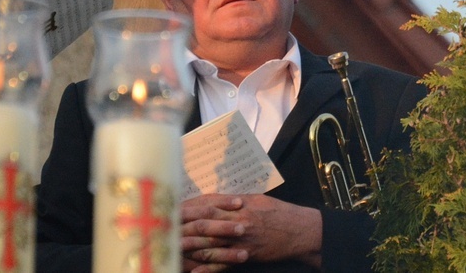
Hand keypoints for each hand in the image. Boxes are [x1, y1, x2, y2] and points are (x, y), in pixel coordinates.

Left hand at [180, 194, 322, 270]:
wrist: (301, 230)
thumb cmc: (278, 212)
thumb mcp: (255, 199)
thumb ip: (232, 200)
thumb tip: (212, 199)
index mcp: (237, 206)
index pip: (206, 205)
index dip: (188, 208)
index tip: (172, 209)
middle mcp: (237, 222)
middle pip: (204, 225)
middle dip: (182, 227)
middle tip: (164, 229)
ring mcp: (241, 241)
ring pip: (210, 245)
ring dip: (189, 248)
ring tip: (171, 250)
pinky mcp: (247, 255)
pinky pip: (223, 264)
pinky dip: (208, 268)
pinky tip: (193, 271)